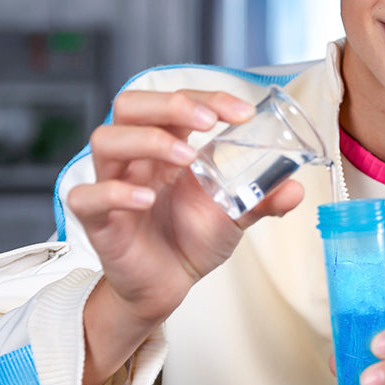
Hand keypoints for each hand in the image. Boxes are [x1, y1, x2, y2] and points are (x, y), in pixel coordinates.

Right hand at [68, 89, 303, 384]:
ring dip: (148, 140)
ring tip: (185, 158)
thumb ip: (262, 199)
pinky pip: (87, 196)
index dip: (207, 98)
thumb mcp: (234, 214)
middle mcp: (137, 158)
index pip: (177, 102)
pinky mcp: (98, 220)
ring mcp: (114, 184)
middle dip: (170, 105)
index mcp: (168, 146)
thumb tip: (296, 188)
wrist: (168, 286)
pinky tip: (146, 199)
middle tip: (208, 122)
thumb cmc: (192, 239)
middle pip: (131, 106)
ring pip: (107, 140)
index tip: (242, 112)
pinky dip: (114, 192)